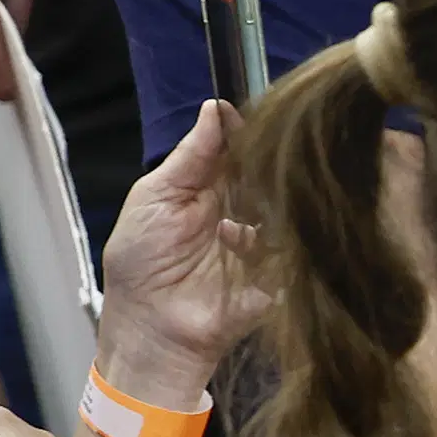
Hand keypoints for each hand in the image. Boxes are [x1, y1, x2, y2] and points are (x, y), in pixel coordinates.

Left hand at [91, 102, 261, 408]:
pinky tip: (236, 243)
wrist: (154, 329)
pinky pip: (294, 243)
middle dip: (265, 162)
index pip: (240, 147)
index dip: (247, 130)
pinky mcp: (283, 269)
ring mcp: (267, 238)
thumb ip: (190, 156)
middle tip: (254, 158)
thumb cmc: (141, 262)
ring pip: (287, 202)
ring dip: (262, 200)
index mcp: (211, 186)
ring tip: (232, 213)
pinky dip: (264, 238)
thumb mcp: (155, 197)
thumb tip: (216, 108)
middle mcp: (244, 207)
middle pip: (269, 170)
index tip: (252, 115)